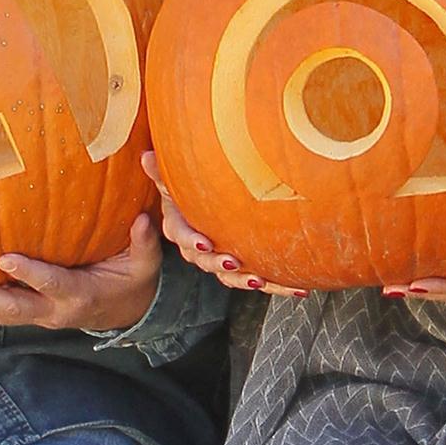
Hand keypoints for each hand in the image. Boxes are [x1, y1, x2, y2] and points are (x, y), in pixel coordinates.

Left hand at [0, 212, 163, 328]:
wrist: (129, 312)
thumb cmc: (134, 281)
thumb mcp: (145, 264)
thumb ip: (142, 242)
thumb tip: (142, 219)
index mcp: (81, 295)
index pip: (51, 284)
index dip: (29, 274)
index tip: (4, 258)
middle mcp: (56, 311)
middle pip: (16, 309)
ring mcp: (42, 316)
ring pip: (2, 316)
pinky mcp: (33, 314)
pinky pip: (0, 315)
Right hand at [145, 151, 307, 297]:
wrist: (198, 210)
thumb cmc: (185, 195)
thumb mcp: (172, 184)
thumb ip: (161, 174)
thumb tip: (146, 156)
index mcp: (182, 231)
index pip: (184, 237)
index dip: (193, 242)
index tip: (205, 243)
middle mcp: (200, 252)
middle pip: (209, 263)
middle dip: (223, 265)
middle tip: (237, 263)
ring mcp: (221, 262)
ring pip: (234, 277)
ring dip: (250, 280)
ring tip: (265, 280)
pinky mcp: (242, 268)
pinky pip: (258, 279)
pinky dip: (278, 285)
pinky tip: (299, 288)